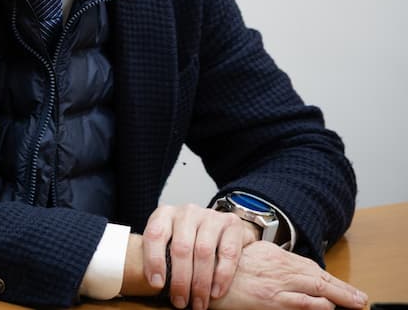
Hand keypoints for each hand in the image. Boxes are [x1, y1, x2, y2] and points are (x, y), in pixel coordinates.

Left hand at [143, 204, 257, 309]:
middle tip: (180, 302)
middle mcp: (187, 212)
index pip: (155, 234)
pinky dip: (222, 276)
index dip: (154, 260)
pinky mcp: (232, 224)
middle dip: (180, 280)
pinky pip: (227, 253)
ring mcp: (210, 216)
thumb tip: (154, 284)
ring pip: (203, 252)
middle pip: (181, 248)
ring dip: (200, 282)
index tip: (156, 284)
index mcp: (165, 214)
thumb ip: (161, 256)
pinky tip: (216, 292)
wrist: (221, 229)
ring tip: (198, 303)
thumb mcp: (168, 243)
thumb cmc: (188, 240)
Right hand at [211, 241, 366, 309]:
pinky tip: (330, 307)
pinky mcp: (270, 299)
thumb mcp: (243, 258)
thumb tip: (283, 267)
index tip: (340, 284)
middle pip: (316, 275)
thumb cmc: (217, 271)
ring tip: (356, 303)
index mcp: (269, 254)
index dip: (327, 276)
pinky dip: (319, 304)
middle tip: (360, 298)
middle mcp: (275, 265)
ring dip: (340, 295)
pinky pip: (302, 301)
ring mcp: (275, 283)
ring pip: (316, 286)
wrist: (199, 279)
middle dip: (342, 287)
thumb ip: (264, 260)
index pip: (305, 264)